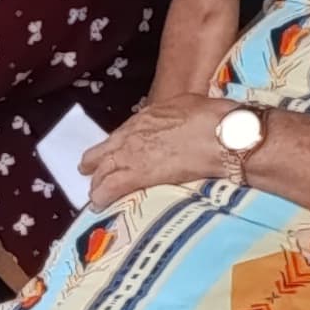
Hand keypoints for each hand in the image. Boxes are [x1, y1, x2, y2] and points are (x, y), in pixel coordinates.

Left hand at [82, 92, 240, 210]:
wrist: (223, 135)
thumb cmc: (215, 119)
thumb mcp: (189, 105)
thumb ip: (175, 116)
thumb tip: (178, 121)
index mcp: (146, 118)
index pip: (122, 134)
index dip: (115, 145)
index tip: (111, 151)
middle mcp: (133, 135)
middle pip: (105, 151)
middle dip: (95, 162)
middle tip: (87, 170)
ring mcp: (132, 154)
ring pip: (104, 170)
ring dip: (98, 182)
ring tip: (94, 193)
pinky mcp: (137, 175)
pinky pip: (111, 187)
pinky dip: (103, 196)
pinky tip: (98, 204)